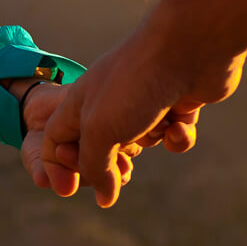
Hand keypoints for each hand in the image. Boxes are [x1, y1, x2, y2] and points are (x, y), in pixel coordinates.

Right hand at [41, 17, 245, 207]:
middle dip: (111, 163)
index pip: (56, 139)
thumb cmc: (135, 84)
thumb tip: (105, 198)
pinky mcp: (176, 103)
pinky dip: (177, 136)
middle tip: (124, 170)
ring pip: (141, 142)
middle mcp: (109, 101)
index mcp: (80, 103)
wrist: (190, 48)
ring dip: (150, 141)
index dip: (60, 164)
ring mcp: (144, 101)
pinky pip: (172, 134)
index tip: (74, 186)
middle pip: (100, 147)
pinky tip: (180, 124)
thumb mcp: (100, 131)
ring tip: (156, 127)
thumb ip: (95, 168)